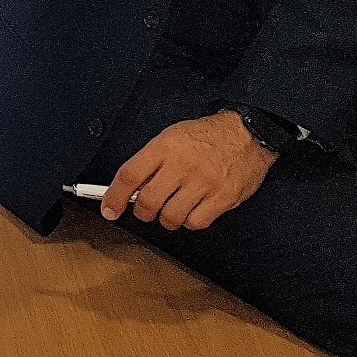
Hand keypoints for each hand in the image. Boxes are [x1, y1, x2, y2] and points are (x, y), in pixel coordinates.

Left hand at [101, 110, 277, 230]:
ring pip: (171, 217)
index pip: (129, 176)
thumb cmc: (207, 135)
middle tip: (145, 210)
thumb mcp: (171, 137)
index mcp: (165, 147)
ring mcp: (204, 183)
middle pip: (147, 202)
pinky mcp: (223, 197)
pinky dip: (190, 222)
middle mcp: (182, 165)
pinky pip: (196, 223)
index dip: (113, 197)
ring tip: (172, 208)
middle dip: (141, 212)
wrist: (248, 133)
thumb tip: (130, 189)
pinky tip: (192, 210)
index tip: (109, 209)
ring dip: (166, 219)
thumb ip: (150, 162)